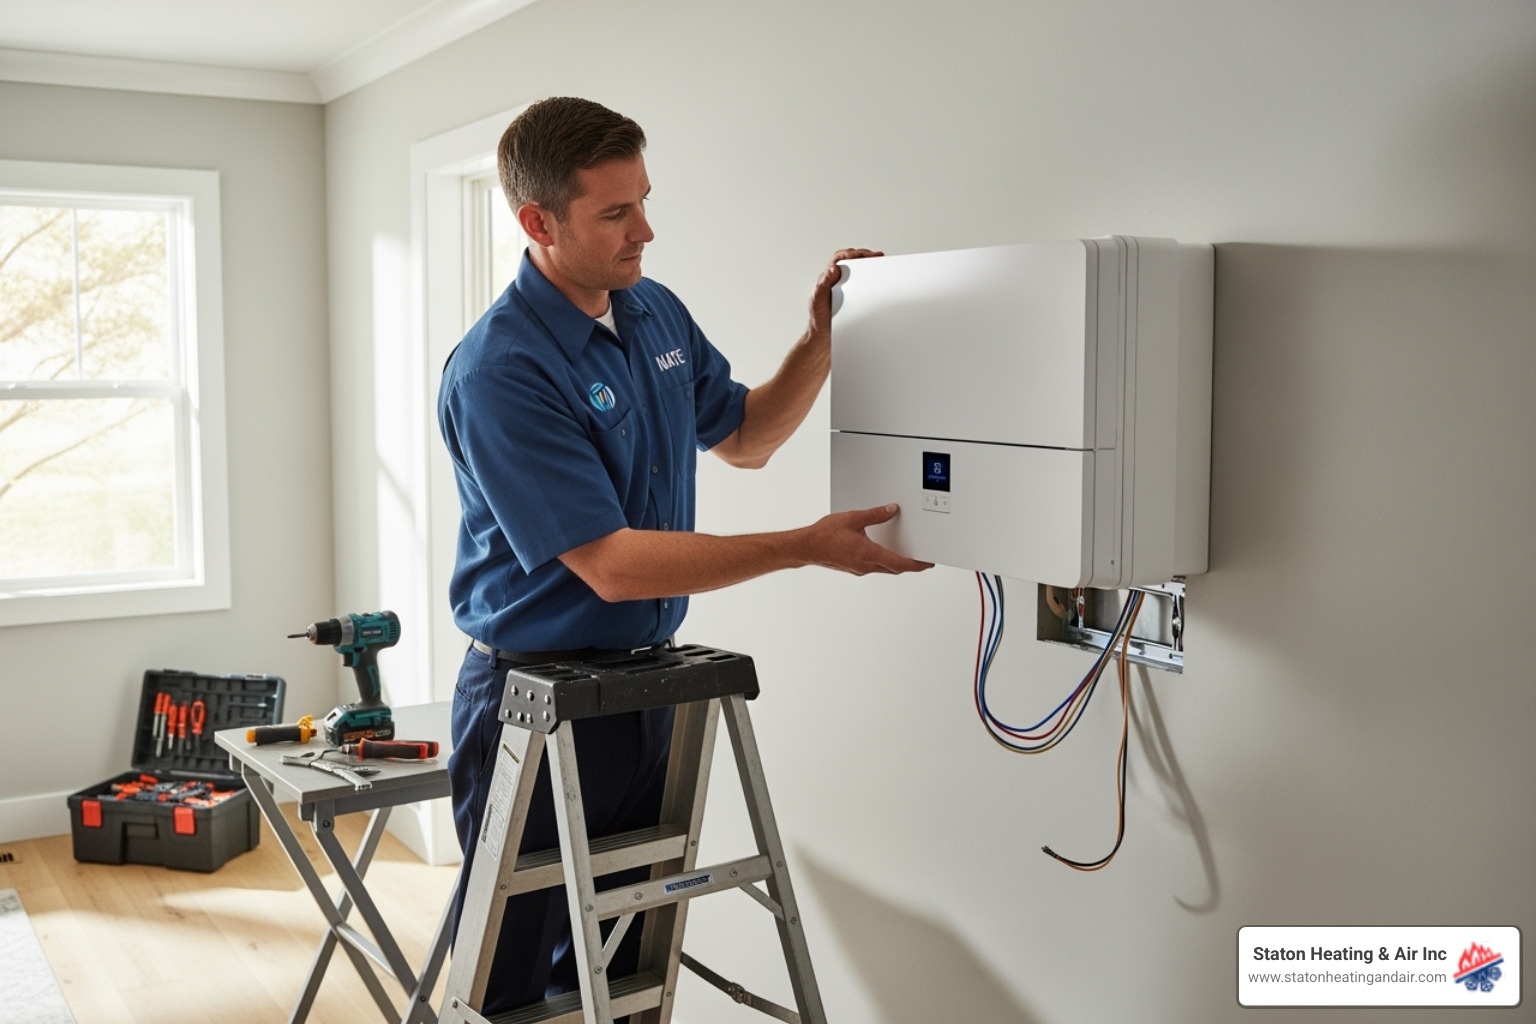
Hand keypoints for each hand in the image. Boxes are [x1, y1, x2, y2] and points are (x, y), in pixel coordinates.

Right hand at [800, 503, 932, 575]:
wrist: (806, 547)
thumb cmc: (825, 535)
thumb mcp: (853, 518)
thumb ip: (875, 514)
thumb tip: (891, 510)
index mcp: (869, 554)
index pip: (900, 564)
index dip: (917, 565)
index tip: (927, 563)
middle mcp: (866, 565)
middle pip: (895, 569)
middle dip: (909, 565)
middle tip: (921, 560)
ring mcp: (859, 569)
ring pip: (884, 569)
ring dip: (896, 563)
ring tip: (904, 555)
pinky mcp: (853, 568)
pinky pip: (873, 567)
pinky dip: (883, 561)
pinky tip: (880, 551)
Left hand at [809, 247, 881, 338]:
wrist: (824, 335)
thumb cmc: (819, 318)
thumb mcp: (818, 300)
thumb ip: (824, 284)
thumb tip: (833, 269)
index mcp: (827, 278)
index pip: (840, 259)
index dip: (852, 254)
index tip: (863, 255)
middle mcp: (836, 280)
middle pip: (851, 261)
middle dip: (864, 256)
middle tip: (876, 256)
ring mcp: (844, 287)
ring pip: (856, 270)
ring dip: (868, 264)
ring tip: (879, 261)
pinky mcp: (852, 296)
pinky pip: (861, 282)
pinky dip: (870, 278)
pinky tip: (877, 278)